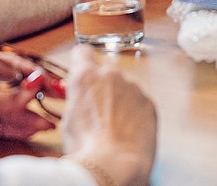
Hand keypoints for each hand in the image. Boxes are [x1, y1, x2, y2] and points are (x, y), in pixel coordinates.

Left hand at [0, 68, 52, 151]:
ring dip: (32, 114)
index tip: (55, 84)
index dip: (37, 75)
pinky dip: (21, 127)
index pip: (16, 67)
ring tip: (51, 122)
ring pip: (14, 109)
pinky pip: (6, 125)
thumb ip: (5, 94)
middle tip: (60, 104)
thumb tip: (34, 86)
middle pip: (18, 89)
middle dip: (39, 96)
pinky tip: (35, 128)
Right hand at [61, 47, 156, 185]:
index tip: (83, 70)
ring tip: (115, 128)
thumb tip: (79, 97)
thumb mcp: (68, 120)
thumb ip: (75, 99)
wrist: (114, 164)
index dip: (82, 62)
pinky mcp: (149, 102)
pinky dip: (135, 113)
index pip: (82, 52)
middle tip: (99, 112)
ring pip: (125, 88)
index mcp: (85, 76)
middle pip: (106, 73)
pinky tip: (129, 132)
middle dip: (103, 87)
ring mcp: (133, 86)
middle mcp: (110, 74)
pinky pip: (140, 103)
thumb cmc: (87, 147)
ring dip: (120, 101)